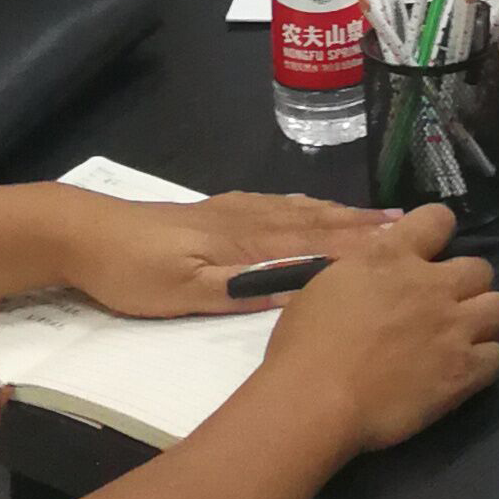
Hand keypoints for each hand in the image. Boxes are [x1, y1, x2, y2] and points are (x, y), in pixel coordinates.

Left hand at [58, 188, 400, 318]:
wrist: (85, 234)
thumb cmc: (134, 271)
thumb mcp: (186, 292)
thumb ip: (244, 288)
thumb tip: (305, 285)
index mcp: (248, 241)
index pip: (316, 241)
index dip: (362, 244)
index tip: (407, 242)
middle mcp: (250, 219)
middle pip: (317, 221)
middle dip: (364, 226)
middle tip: (413, 226)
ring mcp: (233, 212)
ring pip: (300, 211)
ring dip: (342, 215)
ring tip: (380, 218)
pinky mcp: (217, 212)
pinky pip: (279, 206)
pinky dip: (308, 207)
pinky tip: (313, 208)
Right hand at [259, 206, 498, 454]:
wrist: (316, 400)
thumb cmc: (305, 344)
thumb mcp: (330, 284)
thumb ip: (365, 270)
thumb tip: (381, 274)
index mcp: (393, 256)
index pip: (439, 218)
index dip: (438, 232)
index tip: (430, 250)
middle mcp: (433, 285)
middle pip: (480, 268)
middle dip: (466, 283)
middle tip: (444, 305)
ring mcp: (454, 328)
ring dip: (483, 317)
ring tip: (462, 335)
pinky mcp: (464, 371)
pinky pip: (496, 356)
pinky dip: (483, 360)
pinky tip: (461, 370)